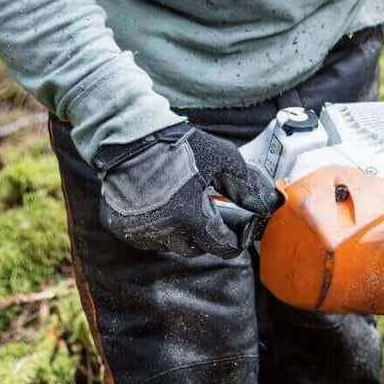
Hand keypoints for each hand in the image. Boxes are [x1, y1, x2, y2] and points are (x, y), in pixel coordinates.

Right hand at [94, 124, 279, 258]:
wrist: (130, 135)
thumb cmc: (178, 145)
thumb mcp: (222, 159)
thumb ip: (245, 186)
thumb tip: (263, 206)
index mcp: (189, 216)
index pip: (221, 246)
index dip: (234, 240)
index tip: (239, 231)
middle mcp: (163, 229)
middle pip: (195, 248)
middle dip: (207, 235)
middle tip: (212, 213)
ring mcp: (139, 230)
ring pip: (170, 244)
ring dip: (182, 232)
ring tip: (186, 204)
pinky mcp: (120, 226)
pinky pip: (147, 237)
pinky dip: (158, 227)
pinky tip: (163, 205)